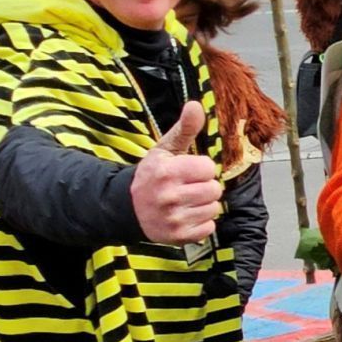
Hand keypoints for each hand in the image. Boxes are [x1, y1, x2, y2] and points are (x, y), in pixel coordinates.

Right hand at [131, 102, 220, 244]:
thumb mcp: (165, 149)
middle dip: (205, 186)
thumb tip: (196, 104)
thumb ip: (184, 128)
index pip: (208, 167)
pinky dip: (201, 222)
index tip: (186, 171)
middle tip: (187, 187)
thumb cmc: (152, 175)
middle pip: (214, 189)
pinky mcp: (177, 236)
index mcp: (166, 172)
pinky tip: (185, 215)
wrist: (126, 208)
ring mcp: (173, 218)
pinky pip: (209, 227)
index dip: (201, 168)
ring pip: (214, 208)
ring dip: (204, 204)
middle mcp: (168, 196)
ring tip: (186, 201)